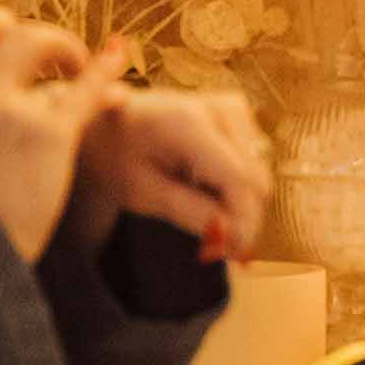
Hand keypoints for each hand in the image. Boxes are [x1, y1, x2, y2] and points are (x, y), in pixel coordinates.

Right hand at [0, 9, 126, 261]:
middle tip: (62, 58)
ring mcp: (9, 109)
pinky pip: (84, 88)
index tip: (14, 36)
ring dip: (69, 50)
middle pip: (6, 31)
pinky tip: (121, 55)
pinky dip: (106, 68)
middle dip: (39, 36)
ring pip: (40, 43)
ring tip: (85, 69)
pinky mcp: (49, 132)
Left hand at [73, 88, 272, 260]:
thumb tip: (235, 239)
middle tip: (217, 248)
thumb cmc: (116, 157)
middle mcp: (219, 108)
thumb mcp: (142, 193)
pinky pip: (254, 164)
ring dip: (240, 204)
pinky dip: (238, 188)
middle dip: (242, 217)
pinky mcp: (239, 115)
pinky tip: (208, 193)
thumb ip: (191, 213)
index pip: (238, 178)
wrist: (106, 125)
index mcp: (188, 121)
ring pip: (259, 174)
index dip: (243, 220)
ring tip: (205, 217)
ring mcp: (233, 108)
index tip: (236, 256)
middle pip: (254, 178)